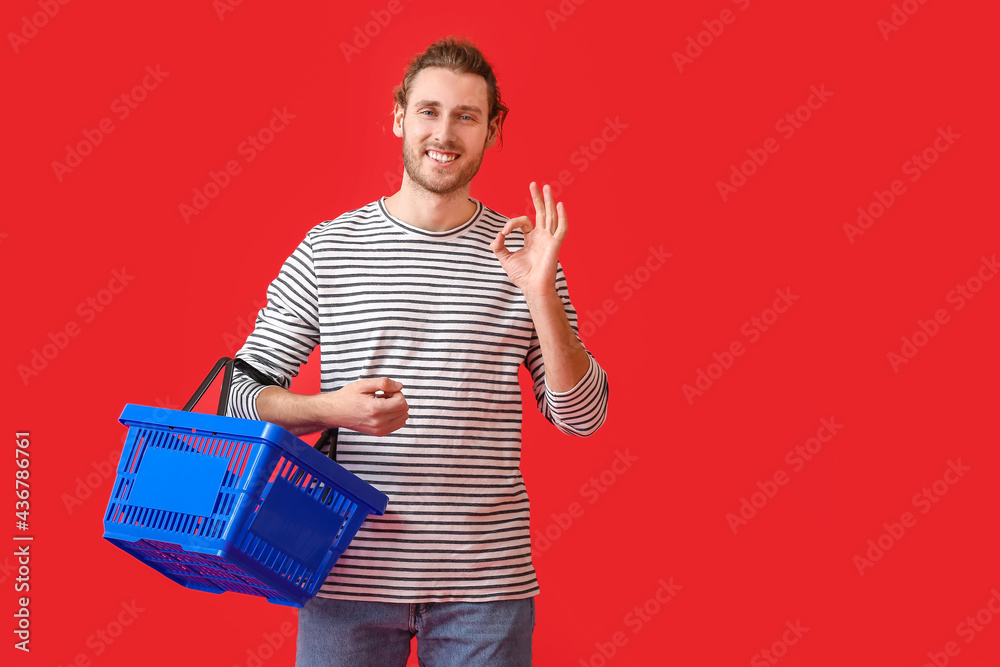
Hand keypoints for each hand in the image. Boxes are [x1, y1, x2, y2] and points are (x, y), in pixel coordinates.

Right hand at [318, 377, 408, 435]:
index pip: (401, 402)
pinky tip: (382, 410)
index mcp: (375, 409)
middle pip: (404, 410)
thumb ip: (384, 383)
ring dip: (396, 408)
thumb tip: (399, 386)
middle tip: (384, 395)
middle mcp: (378, 422)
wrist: (335, 412)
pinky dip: (394, 416)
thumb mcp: (364, 384)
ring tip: (382, 403)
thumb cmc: (347, 398)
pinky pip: (397, 424)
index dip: (397, 393)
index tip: (386, 391)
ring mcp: (379, 430)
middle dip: (397, 400)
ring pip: (403, 418)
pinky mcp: (379, 433)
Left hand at [491, 182, 567, 299]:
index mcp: (532, 238)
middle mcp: (542, 236)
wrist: (532, 288)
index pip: (523, 222)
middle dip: (538, 198)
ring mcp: (550, 239)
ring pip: (551, 216)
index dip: (511, 224)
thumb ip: (498, 246)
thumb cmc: (522, 276)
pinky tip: (561, 205)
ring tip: (547, 188)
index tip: (503, 234)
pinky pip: (561, 229)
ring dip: (549, 202)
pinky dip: (563, 217)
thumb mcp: (504, 258)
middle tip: (534, 184)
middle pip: (542, 212)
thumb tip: (497, 235)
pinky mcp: (555, 245)